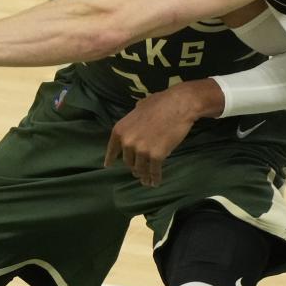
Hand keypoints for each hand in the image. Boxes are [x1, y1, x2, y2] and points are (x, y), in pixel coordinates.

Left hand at [104, 79, 223, 186]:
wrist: (177, 105)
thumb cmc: (159, 103)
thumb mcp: (138, 109)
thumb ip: (133, 121)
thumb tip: (134, 125)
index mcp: (120, 130)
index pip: (112, 149)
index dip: (110, 159)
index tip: (108, 166)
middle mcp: (127, 142)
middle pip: (128, 161)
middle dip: (133, 166)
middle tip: (139, 170)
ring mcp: (141, 150)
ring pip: (140, 169)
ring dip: (144, 176)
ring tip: (146, 181)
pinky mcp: (156, 156)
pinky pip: (154, 171)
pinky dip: (155, 178)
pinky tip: (155, 182)